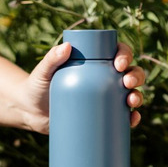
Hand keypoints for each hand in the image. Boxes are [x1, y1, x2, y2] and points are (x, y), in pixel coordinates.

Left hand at [22, 41, 144, 133]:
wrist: (30, 112)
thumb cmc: (36, 86)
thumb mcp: (42, 72)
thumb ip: (51, 59)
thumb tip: (67, 46)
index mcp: (94, 62)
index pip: (116, 53)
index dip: (125, 55)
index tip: (119, 63)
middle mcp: (104, 78)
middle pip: (129, 73)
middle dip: (135, 76)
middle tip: (126, 82)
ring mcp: (104, 98)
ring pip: (130, 94)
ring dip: (137, 96)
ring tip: (131, 101)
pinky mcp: (101, 116)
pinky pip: (122, 117)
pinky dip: (132, 118)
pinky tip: (133, 120)